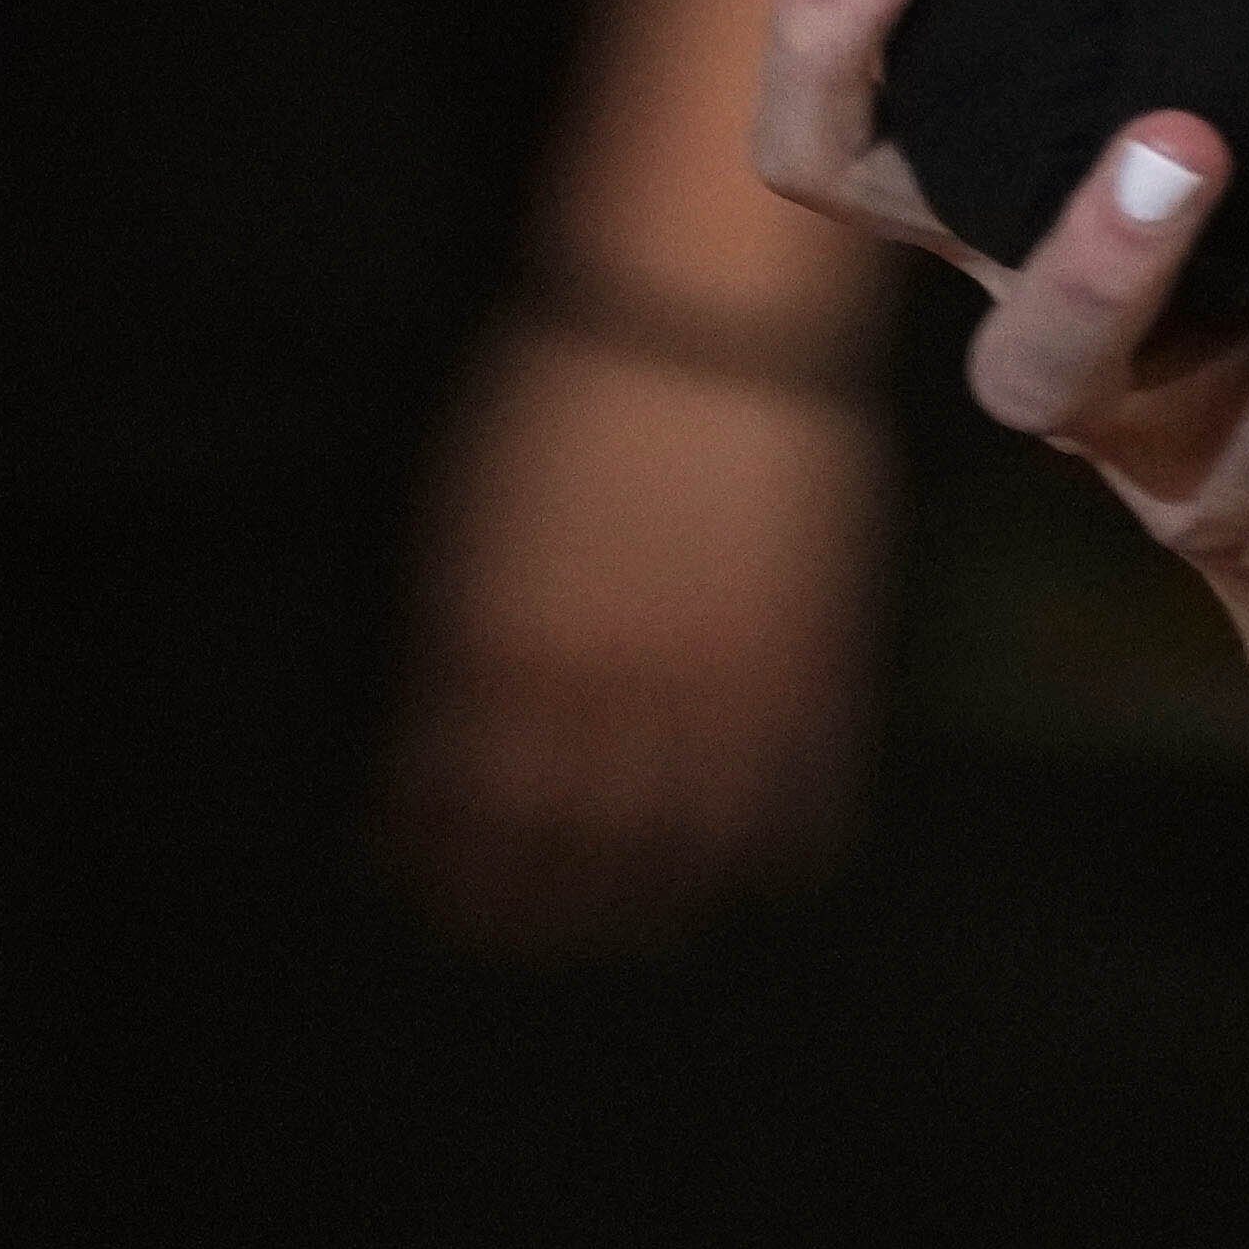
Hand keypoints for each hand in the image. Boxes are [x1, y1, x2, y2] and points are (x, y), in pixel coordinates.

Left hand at [394, 319, 888, 952]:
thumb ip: (460, 653)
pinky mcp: (810, 654)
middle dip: (553, 915)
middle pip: (572, 854)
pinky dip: (791, 840)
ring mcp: (717, 678)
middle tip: (547, 940)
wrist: (707, 308)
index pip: (465, 821)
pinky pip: (804, 787)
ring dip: (670, 898)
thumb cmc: (565, 391)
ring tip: (664, 920)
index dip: (455, 876)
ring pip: (688, 845)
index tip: (448, 906)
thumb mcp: (471, 527)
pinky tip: (779, 864)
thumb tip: (438, 763)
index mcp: (504, 660)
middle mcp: (604, 691)